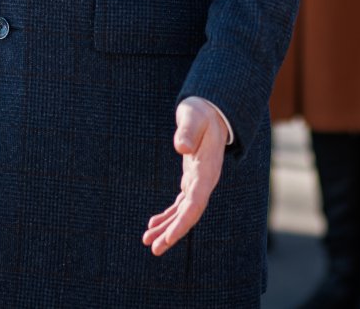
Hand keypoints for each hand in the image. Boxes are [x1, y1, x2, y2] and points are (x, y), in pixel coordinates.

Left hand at [143, 97, 227, 256]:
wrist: (211, 110)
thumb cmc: (201, 112)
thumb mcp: (194, 116)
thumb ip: (188, 130)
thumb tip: (181, 147)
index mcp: (207, 170)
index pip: (196, 203)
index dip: (183, 222)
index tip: (169, 237)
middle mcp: (205, 181)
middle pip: (189, 214)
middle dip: (173, 233)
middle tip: (154, 250)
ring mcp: (199, 182)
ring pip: (183, 212)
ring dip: (167, 228)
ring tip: (148, 242)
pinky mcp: (192, 180)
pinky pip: (179, 204)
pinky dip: (167, 215)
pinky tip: (152, 225)